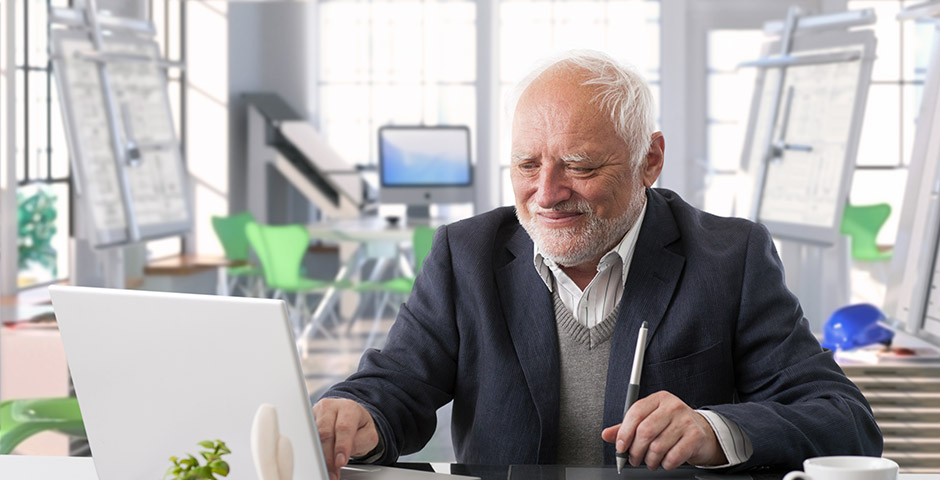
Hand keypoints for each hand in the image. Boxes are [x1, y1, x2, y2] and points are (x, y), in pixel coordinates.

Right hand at [313, 398, 379, 479]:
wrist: (351, 416)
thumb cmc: (359, 426)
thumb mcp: (368, 435)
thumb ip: (358, 443)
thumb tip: (341, 456)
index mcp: (349, 408)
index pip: (344, 427)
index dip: (342, 446)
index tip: (340, 462)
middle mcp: (330, 407)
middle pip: (325, 433)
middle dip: (328, 457)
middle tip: (332, 473)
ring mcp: (316, 413)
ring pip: (313, 436)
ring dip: (319, 456)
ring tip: (326, 470)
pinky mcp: (306, 421)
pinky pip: (306, 438)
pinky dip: (311, 452)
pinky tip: (317, 461)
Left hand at [601, 390, 725, 470]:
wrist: (702, 432)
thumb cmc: (671, 426)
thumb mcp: (649, 421)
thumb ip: (627, 427)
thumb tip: (606, 434)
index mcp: (658, 399)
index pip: (636, 412)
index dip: (624, 432)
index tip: (620, 447)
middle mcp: (673, 406)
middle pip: (645, 431)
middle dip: (635, 450)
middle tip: (634, 459)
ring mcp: (685, 420)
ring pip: (658, 447)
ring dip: (650, 460)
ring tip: (650, 462)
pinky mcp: (695, 436)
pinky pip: (673, 456)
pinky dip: (665, 464)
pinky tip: (665, 462)